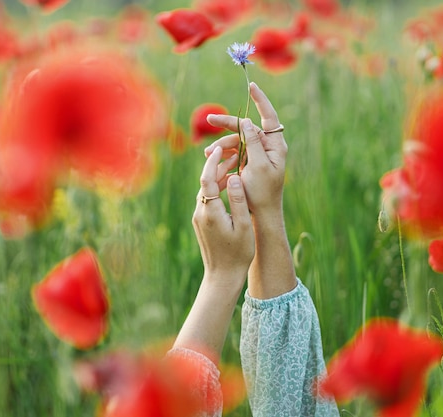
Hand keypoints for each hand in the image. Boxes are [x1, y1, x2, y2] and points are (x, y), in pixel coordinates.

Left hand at [193, 146, 254, 277]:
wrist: (222, 276)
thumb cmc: (238, 254)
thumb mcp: (243, 226)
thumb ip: (239, 200)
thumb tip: (235, 177)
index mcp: (211, 212)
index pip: (207, 178)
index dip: (213, 161)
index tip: (221, 148)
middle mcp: (201, 212)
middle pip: (205, 181)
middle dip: (217, 166)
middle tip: (233, 154)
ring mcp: (199, 218)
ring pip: (206, 190)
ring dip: (217, 177)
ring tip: (234, 167)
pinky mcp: (201, 223)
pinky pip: (207, 199)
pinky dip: (216, 189)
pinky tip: (229, 187)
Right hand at [205, 82, 287, 218]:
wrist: (261, 214)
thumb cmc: (262, 192)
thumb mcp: (258, 166)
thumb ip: (254, 142)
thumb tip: (248, 121)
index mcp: (275, 146)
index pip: (269, 116)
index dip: (260, 100)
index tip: (252, 86)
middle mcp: (267, 147)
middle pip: (246, 128)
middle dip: (227, 125)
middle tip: (210, 120)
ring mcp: (257, 155)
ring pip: (237, 141)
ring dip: (222, 146)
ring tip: (207, 154)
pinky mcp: (248, 163)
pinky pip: (234, 153)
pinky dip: (224, 156)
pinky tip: (212, 160)